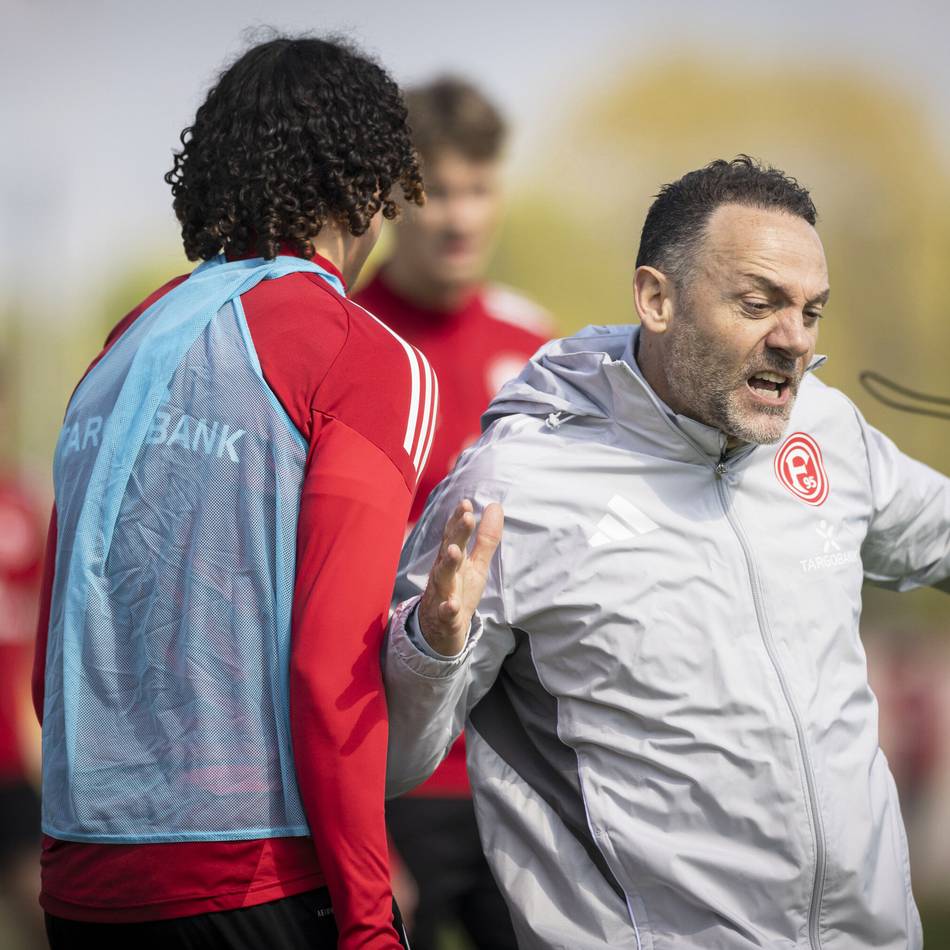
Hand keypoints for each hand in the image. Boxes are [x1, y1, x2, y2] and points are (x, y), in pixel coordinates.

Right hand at [417, 499, 503, 656]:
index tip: (466, 503)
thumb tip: (495, 506)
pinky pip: (445, 613)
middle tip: (466, 517)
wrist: (439, 630)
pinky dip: (448, 609)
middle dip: (457, 533)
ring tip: (455, 551)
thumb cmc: (458, 590)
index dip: (459, 519)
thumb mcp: (476, 563)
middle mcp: (444, 573)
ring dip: (448, 563)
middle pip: (449, 549)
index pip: (454, 534)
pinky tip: (452, 605)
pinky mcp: (444, 617)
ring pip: (443, 577)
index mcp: (453, 558)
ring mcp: (442, 594)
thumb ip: (486, 538)